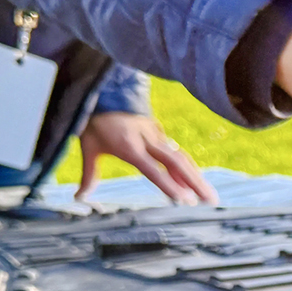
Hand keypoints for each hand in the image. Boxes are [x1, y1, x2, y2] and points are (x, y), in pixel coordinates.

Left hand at [77, 113, 217, 205]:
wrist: (105, 89)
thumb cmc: (95, 119)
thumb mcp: (88, 146)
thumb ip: (89, 174)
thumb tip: (80, 197)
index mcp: (129, 145)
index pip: (153, 169)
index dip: (169, 185)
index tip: (185, 201)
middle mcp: (147, 140)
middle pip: (177, 162)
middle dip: (196, 183)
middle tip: (211, 201)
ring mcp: (156, 135)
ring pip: (181, 157)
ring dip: (197, 177)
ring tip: (210, 196)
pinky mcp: (159, 132)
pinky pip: (176, 152)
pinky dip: (187, 169)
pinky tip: (195, 182)